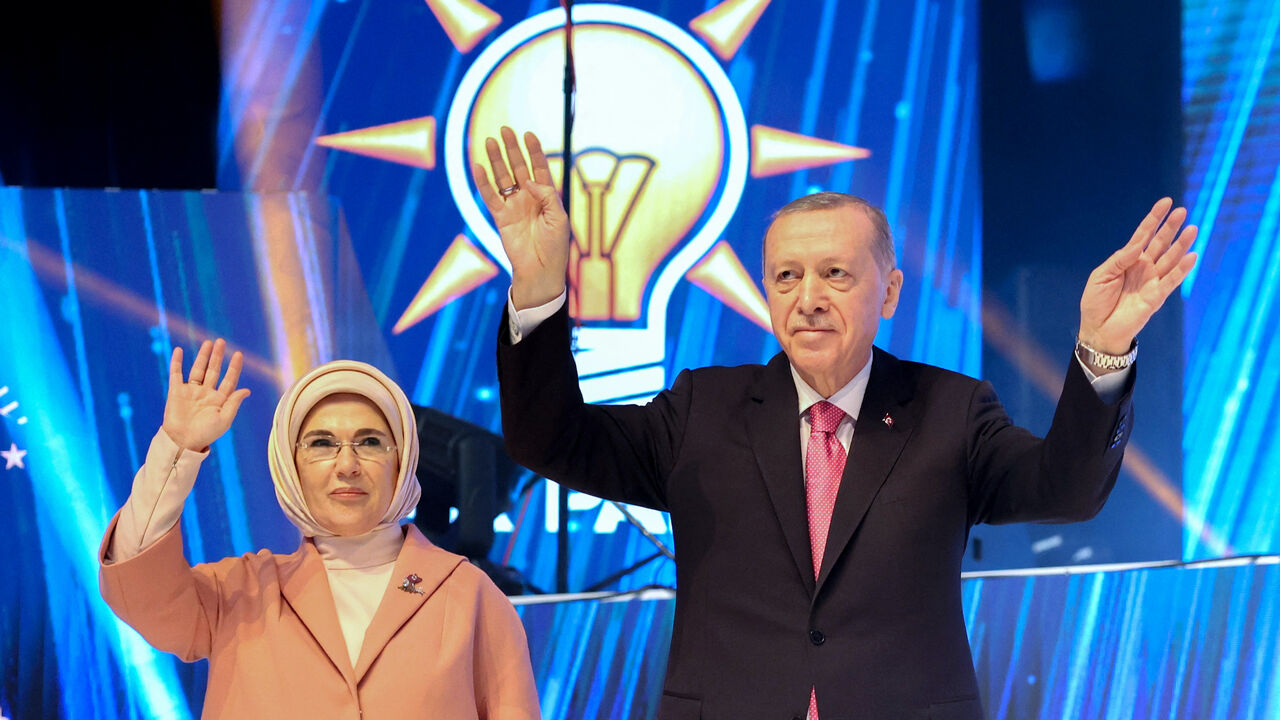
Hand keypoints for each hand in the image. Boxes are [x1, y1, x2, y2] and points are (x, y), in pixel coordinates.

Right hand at [161, 339, 250, 451]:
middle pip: (214, 370)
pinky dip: (176, 362)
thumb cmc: (206, 433)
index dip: (234, 367)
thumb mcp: (224, 419)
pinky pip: (176, 373)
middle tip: (222, 341)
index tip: (238, 354)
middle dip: (218, 356)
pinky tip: (178, 350)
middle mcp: (206, 393)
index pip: (229, 379)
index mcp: (220, 400)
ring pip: (198, 369)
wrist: (183, 441)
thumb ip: (234, 403)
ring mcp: (191, 391)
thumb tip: (247, 390)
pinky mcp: (176, 392)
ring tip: (208, 343)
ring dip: (203, 356)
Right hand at [472, 127, 570, 309]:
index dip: (534, 150)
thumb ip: (547, 197)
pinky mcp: (501, 217)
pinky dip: (483, 182)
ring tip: (490, 140)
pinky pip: (490, 197)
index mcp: (547, 196)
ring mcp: (514, 206)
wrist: (540, 271)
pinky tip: (478, 166)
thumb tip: (530, 181)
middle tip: (505, 130)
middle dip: (512, 149)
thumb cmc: (555, 247)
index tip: (528, 134)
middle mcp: (529, 197)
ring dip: (497, 160)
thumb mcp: (559, 219)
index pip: (540, 167)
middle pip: (519, 167)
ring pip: (503, 177)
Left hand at [1078, 197, 1198, 354]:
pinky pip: (1171, 281)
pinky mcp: (1156, 297)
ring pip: (1170, 259)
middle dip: (1171, 227)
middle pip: (1161, 243)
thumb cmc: (1096, 302)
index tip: (1166, 202)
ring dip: (1181, 245)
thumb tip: (1138, 244)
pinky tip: (1192, 256)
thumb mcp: (1101, 276)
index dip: (1154, 219)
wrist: (1097, 329)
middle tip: (1182, 211)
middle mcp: (1144, 267)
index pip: (1143, 235)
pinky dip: (1182, 269)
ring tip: (1192, 229)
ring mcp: (1152, 281)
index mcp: (1129, 260)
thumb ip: (1120, 259)